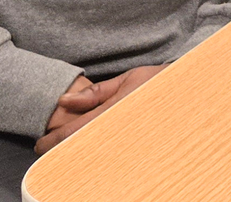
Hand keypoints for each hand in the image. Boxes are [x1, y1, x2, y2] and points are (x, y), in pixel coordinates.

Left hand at [34, 65, 165, 152]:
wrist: (190, 92)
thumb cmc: (159, 81)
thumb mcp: (128, 78)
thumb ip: (96, 92)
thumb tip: (64, 101)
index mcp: (114, 110)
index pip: (75, 131)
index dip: (53, 140)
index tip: (40, 144)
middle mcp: (119, 127)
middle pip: (80, 145)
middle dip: (60, 149)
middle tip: (46, 150)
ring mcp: (128, 138)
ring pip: (93, 151)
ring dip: (75, 151)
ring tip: (61, 151)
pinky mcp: (136, 144)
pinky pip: (108, 151)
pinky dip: (93, 151)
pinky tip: (86, 152)